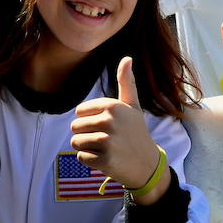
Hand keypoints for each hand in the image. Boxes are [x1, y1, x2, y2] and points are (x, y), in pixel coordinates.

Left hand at [71, 58, 169, 201]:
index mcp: (112, 105)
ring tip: (105, 149)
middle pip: (75, 127)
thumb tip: (127, 58)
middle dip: (86, 135)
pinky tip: (106, 159)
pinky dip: (90, 161)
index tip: (107, 126)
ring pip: (76, 142)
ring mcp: (107, 140)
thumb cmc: (136, 132)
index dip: (89, 120)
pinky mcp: (104, 159)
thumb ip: (126, 83)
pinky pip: (81, 157)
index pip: (79, 112)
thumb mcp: (133, 106)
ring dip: (87, 148)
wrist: (147, 164)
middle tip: (107, 140)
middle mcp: (109, 121)